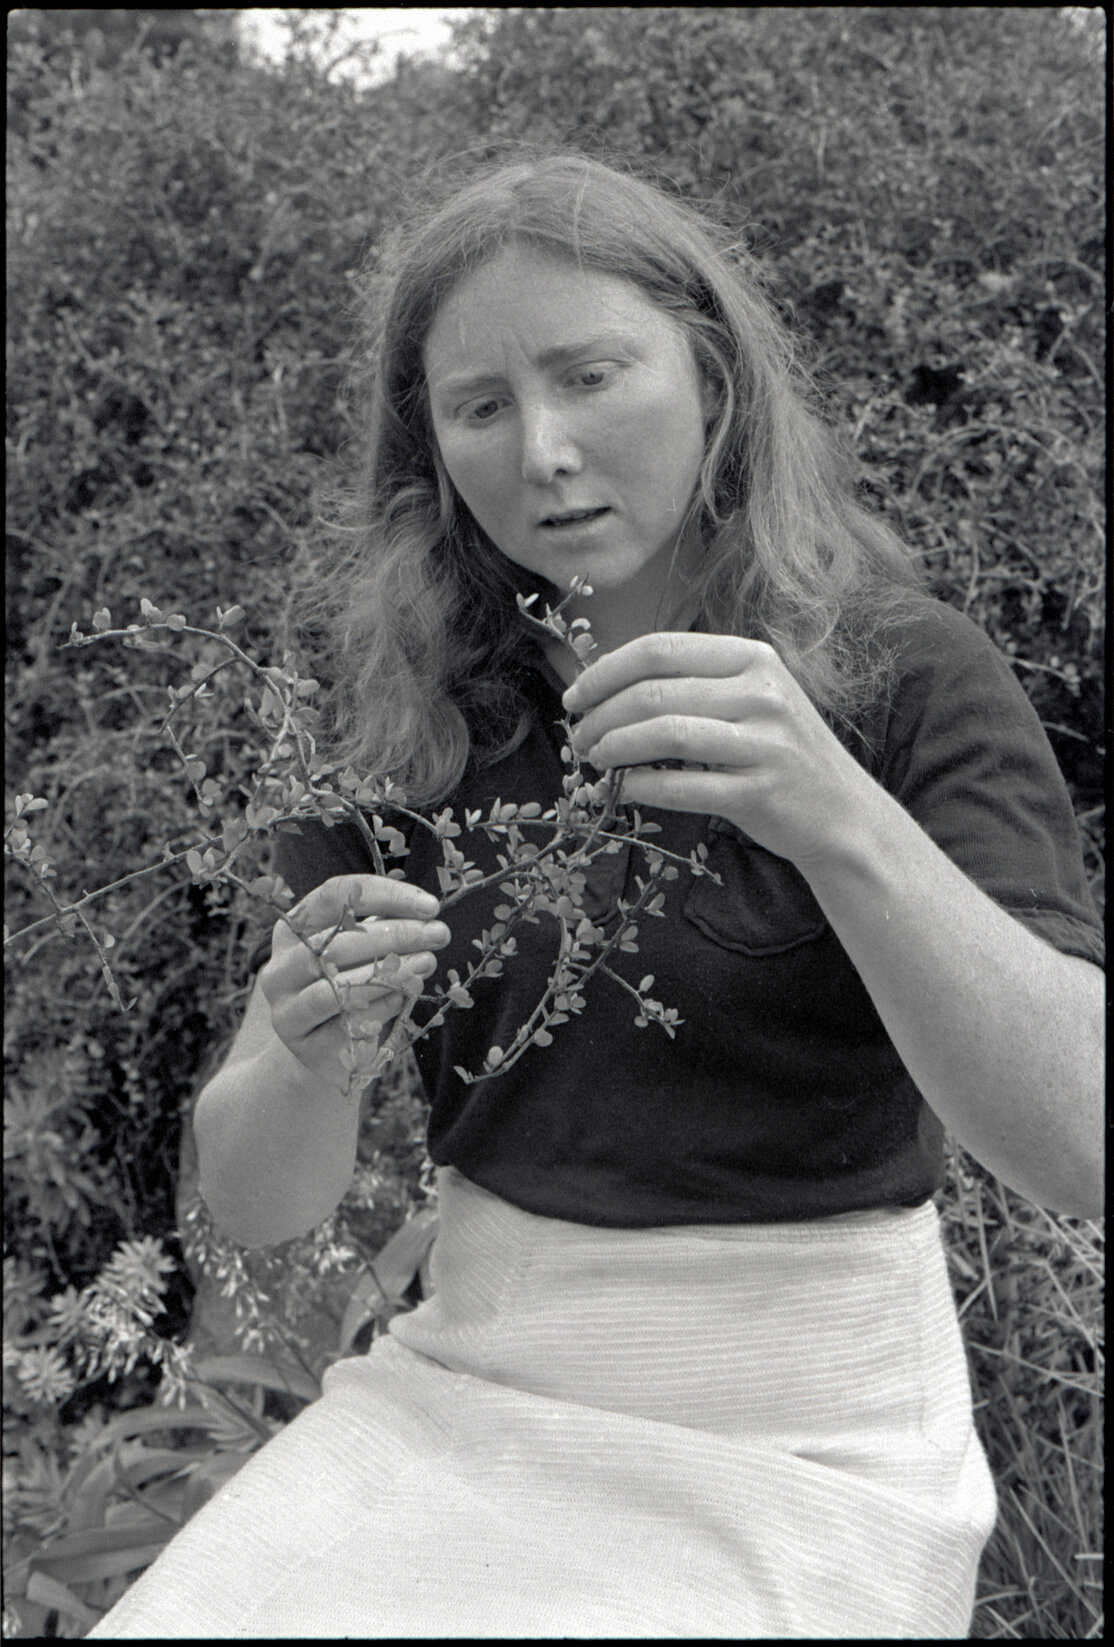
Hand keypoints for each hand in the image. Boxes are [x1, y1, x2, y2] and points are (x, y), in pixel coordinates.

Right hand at [260, 875, 449, 1090]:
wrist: (323, 1049)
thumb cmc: (349, 986)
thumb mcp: (361, 951)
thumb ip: (384, 928)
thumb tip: (426, 917)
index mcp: (291, 932)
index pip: (334, 897)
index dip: (385, 896)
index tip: (430, 907)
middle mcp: (280, 969)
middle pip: (336, 942)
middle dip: (396, 934)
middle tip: (439, 934)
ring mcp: (287, 1010)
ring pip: (338, 986)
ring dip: (392, 971)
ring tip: (428, 962)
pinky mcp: (305, 1046)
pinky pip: (349, 1022)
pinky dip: (384, 1005)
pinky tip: (406, 996)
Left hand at [563, 632, 874, 872]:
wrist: (840, 813)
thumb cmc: (779, 752)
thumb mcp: (750, 699)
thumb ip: (693, 684)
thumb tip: (606, 684)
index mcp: (752, 658)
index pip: (659, 649)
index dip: (605, 671)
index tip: (575, 696)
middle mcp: (762, 694)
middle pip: (654, 693)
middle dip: (601, 715)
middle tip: (579, 737)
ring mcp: (764, 743)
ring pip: (664, 734)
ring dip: (615, 748)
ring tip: (595, 759)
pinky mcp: (760, 792)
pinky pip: (683, 786)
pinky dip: (643, 786)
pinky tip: (626, 787)